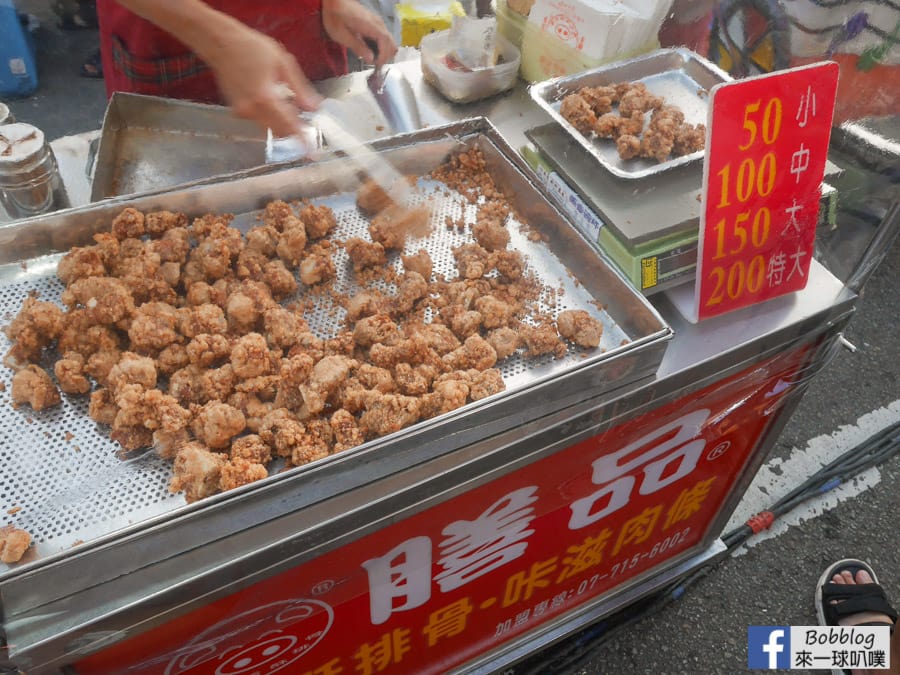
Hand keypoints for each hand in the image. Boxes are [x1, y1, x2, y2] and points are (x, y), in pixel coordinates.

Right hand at [203, 22, 322, 136]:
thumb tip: (315, 108)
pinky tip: (274, 104)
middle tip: (307, 136)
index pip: (289, 126)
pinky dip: (269, 117)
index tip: (312, 154)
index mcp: (266, 99)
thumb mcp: (283, 64)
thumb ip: (300, 89)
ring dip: (282, 126)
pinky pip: (258, 120)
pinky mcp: (236, 110)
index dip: (301, 140)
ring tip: (294, 116)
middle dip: (293, 136)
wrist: (219, 43)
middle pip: (278, 132)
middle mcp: (252, 111)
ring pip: (268, 128)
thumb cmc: (252, 48)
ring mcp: (242, 112)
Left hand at [322, 0, 397, 67]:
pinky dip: (381, 46)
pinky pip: (384, 37)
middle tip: (374, 66)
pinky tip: (370, 50)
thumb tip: (371, 59)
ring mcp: (377, 22)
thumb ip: (358, 47)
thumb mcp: (342, 35)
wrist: (333, 1)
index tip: (376, 66)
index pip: (386, 43)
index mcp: (371, 26)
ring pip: (389, 41)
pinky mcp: (374, 23)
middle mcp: (378, 23)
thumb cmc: (334, 17)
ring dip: (384, 52)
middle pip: (391, 43)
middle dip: (385, 57)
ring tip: (372, 59)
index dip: (383, 57)